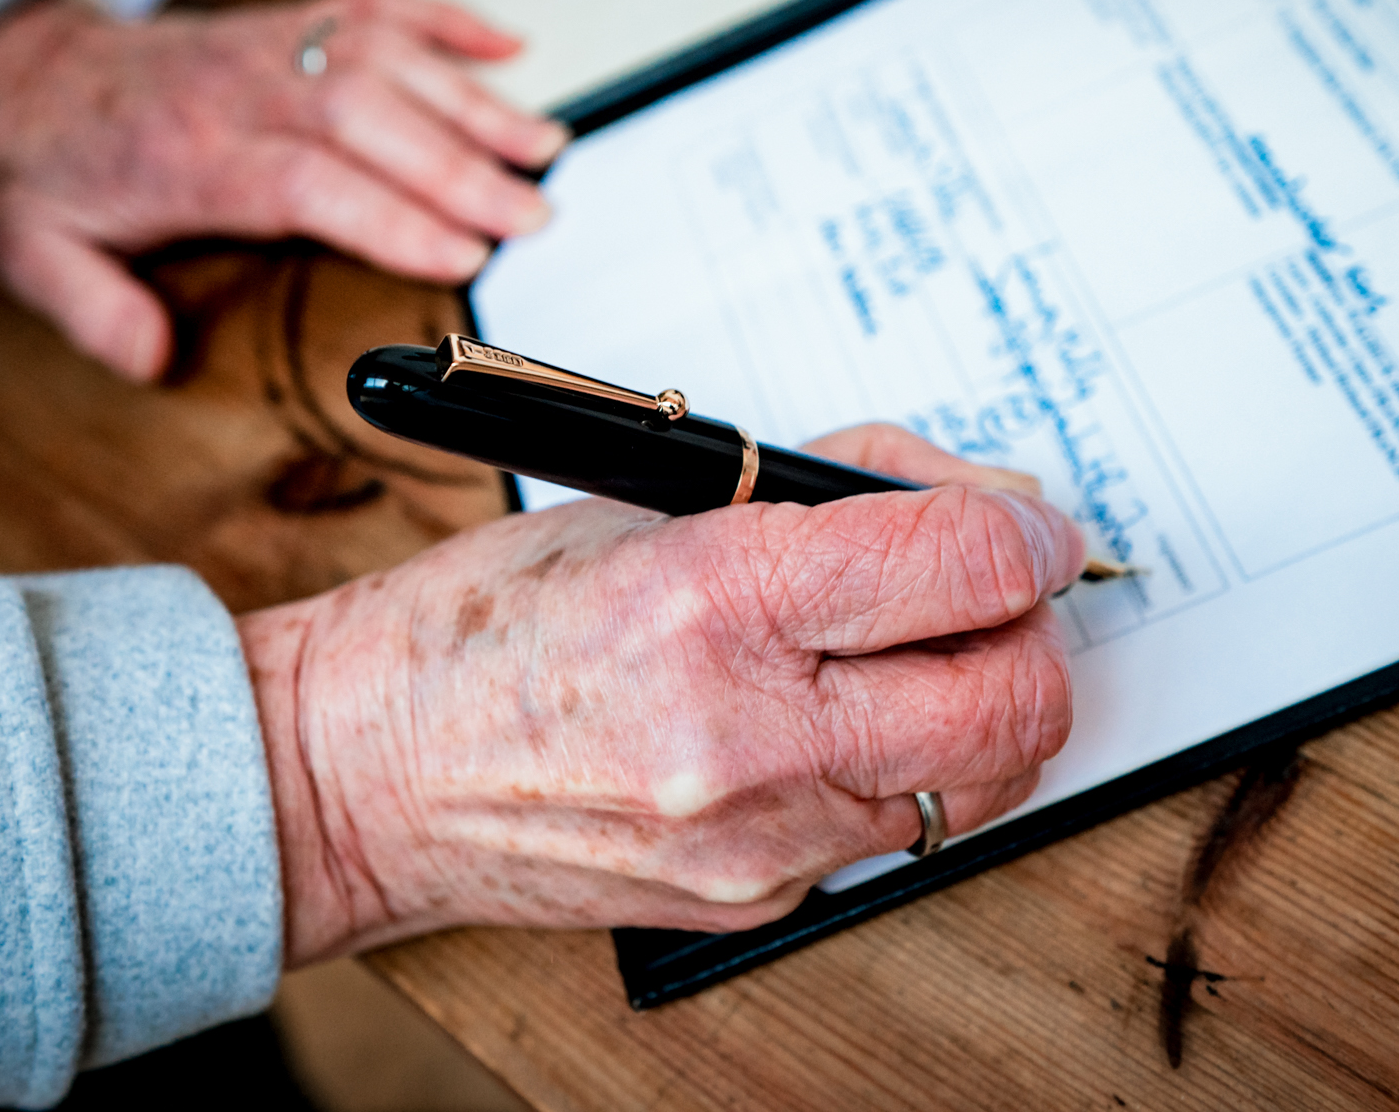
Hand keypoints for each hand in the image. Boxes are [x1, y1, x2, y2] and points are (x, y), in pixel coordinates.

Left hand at [0, 0, 566, 380]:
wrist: (14, 75)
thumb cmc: (42, 168)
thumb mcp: (35, 257)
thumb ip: (96, 312)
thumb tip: (153, 359)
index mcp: (192, 155)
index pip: (312, 182)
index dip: (395, 215)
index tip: (465, 250)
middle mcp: (243, 89)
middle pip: (372, 117)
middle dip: (465, 165)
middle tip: (536, 213)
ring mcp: (272, 48)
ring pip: (388, 57)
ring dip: (475, 97)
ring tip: (546, 143)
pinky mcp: (288, 23)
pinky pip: (376, 5)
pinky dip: (448, 17)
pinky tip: (506, 40)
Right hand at [239, 424, 1085, 965]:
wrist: (365, 770)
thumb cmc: (486, 625)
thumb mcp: (651, 506)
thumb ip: (828, 496)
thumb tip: (977, 502)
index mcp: (710, 600)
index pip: (958, 566)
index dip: (1023, 532)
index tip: (1028, 524)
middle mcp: (745, 736)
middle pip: (1011, 700)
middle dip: (1033, 633)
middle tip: (997, 595)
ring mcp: (756, 841)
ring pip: (977, 782)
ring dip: (983, 707)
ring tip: (920, 656)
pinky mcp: (757, 902)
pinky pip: (891, 832)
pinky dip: (899, 768)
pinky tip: (833, 723)